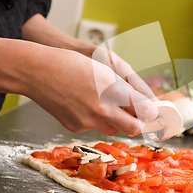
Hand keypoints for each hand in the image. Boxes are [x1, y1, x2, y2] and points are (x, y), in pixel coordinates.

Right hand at [23, 47, 157, 135]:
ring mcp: (87, 121)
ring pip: (114, 128)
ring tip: (111, 104)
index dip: (152, 112)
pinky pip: (94, 127)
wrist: (37, 72)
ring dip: (118, 121)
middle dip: (139, 122)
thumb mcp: (105, 70)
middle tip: (140, 115)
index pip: (144, 111)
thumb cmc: (72, 64)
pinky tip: (87, 104)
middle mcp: (102, 111)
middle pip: (133, 127)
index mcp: (112, 92)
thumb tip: (146, 104)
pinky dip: (96, 119)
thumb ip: (127, 89)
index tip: (155, 110)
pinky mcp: (75, 127)